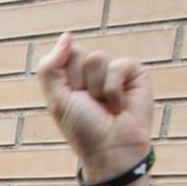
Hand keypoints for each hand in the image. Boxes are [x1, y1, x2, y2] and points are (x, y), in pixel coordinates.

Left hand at [38, 31, 152, 179]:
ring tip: (105, 106)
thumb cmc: (82, 128)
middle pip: (78, 54)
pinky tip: (119, 106)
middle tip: (89, 104)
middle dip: (79, 82)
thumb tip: (67, 35)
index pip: (65, 54)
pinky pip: (118, 65)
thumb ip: (50, 67)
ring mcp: (115, 71)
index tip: (72, 98)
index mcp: (73, 76)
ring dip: (96, 88)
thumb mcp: (57, 99)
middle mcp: (93, 72)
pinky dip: (114, 89)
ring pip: (97, 59)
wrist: (110, 149)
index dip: (65, 78)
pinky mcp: (136, 74)